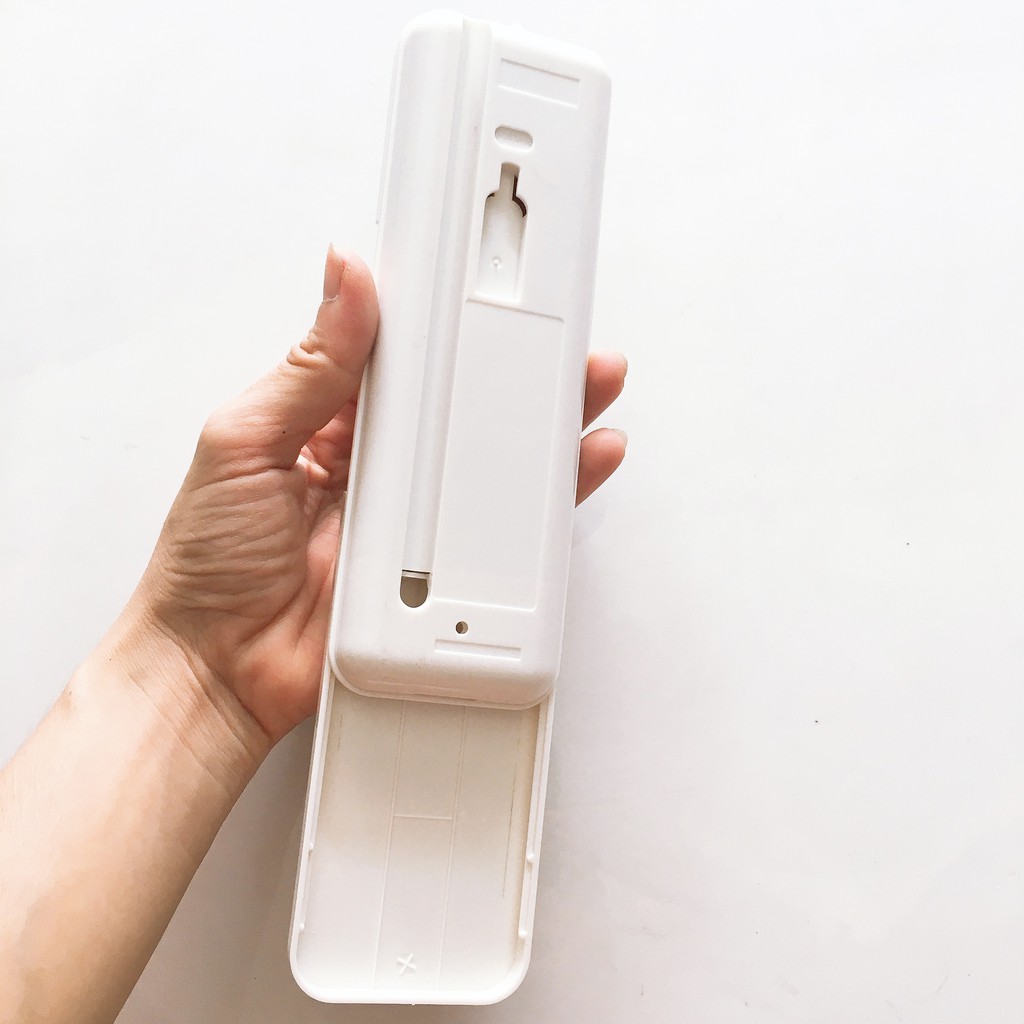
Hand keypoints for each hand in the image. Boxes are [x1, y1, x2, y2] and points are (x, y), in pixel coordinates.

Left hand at [130, 248, 626, 744]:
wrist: (220, 667)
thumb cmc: (209, 561)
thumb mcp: (242, 441)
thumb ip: (305, 369)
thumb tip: (342, 281)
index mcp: (329, 418)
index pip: (399, 354)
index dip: (442, 319)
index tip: (485, 281)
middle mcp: (380, 462)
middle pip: (460, 402)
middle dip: (514, 364)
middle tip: (556, 329)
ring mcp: (413, 516)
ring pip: (490, 459)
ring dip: (541, 422)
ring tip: (582, 383)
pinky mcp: (436, 569)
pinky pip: (499, 528)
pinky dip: (542, 499)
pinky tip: (572, 465)